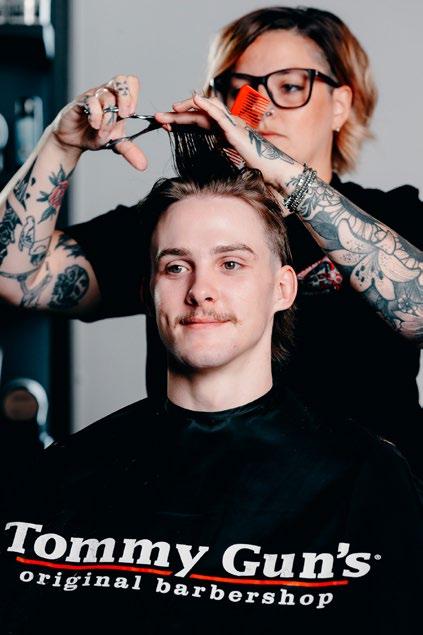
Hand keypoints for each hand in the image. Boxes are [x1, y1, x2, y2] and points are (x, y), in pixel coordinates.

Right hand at [51, 75, 147, 170]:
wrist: (73, 140)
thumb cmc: (94, 135)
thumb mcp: (116, 144)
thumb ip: (130, 151)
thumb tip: (143, 165)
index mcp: (118, 100)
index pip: (130, 82)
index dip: (133, 94)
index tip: (131, 113)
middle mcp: (106, 94)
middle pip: (120, 80)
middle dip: (126, 98)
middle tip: (124, 115)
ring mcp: (93, 96)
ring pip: (106, 96)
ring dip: (109, 116)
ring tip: (103, 131)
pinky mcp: (80, 102)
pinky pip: (91, 101)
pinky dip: (96, 115)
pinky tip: (95, 125)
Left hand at [155, 94, 301, 187]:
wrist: (275, 173)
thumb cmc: (258, 171)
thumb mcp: (232, 164)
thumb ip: (221, 159)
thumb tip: (207, 168)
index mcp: (224, 134)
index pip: (198, 124)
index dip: (181, 123)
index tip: (165, 125)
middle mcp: (227, 127)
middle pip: (198, 117)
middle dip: (177, 116)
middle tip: (158, 117)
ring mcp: (232, 127)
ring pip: (205, 113)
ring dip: (186, 109)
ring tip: (170, 110)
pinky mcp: (236, 131)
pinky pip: (220, 114)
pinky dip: (207, 106)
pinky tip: (195, 101)